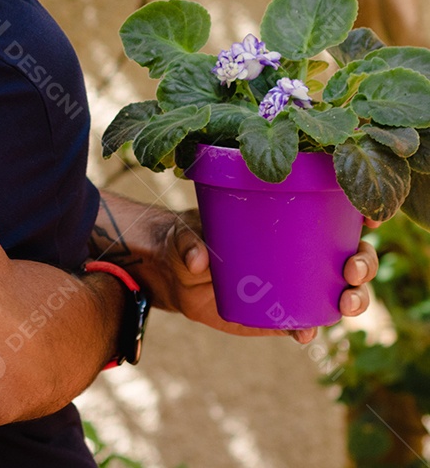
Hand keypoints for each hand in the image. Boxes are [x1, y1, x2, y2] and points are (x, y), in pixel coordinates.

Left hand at [159, 208, 379, 344]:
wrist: (174, 275)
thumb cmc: (184, 240)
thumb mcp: (182, 235)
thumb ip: (188, 242)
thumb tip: (199, 259)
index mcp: (284, 218)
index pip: (332, 212)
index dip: (359, 215)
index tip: (370, 219)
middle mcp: (299, 251)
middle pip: (351, 254)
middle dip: (364, 262)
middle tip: (351, 270)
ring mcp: (294, 283)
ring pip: (340, 291)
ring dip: (354, 298)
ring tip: (345, 304)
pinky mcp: (280, 313)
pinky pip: (306, 322)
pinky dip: (310, 328)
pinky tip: (304, 333)